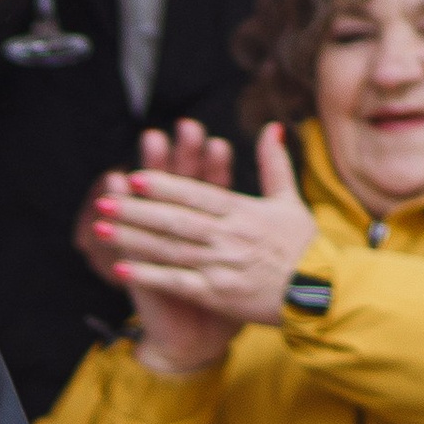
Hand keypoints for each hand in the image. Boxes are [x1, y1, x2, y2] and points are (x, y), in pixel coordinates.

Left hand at [89, 122, 317, 350]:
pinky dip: (148, 276)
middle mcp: (229, 237)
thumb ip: (274, 165)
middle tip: (103, 201)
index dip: (165, 186)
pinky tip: (121, 269)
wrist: (323, 294)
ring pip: (169, 249)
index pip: (198, 195)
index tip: (136, 177)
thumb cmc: (305, 247)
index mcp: (244, 212)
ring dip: (133, 239)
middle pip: (175, 220)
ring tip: (101, 229)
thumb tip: (271, 128)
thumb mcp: (290, 202)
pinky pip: (176, 283)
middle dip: (136, 211)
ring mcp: (221, 267)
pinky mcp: (217, 295)